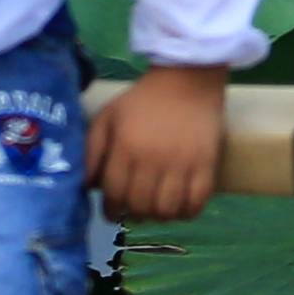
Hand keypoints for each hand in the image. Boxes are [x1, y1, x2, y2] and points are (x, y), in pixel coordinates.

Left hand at [93, 64, 227, 224]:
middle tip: (136, 210)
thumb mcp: (109, 117)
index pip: (114, 193)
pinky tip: (180, 206)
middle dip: (134, 213)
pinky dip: (186, 213)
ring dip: (159, 216)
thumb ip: (91, 150)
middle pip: (140, 206)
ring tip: (157, 208)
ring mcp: (182, 163)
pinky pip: (196, 203)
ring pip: (166, 211)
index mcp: (126, 147)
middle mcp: (152, 159)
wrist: (187, 78)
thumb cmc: (143, 100)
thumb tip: (87, 186)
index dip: (111, 209)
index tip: (113, 212)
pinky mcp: (206, 165)